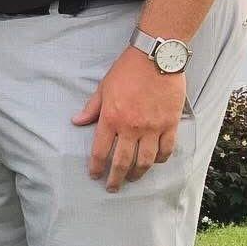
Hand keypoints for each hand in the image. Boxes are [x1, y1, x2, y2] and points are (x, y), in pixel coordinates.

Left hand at [73, 47, 186, 192]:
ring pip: (145, 161)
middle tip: (112, 187)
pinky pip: (166, 149)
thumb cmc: (127, 70)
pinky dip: (160, 159)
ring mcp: (152, 127)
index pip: (101, 151)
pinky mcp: (170, 124)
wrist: (156, 57)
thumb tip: (77, 121)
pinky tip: (155, 162)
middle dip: (115, 178)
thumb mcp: (104, 87)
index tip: (95, 175)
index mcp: (112, 118)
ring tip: (133, 178)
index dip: (97, 167)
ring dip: (137, 173)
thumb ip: (92, 108)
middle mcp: (131, 127)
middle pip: (122, 162)